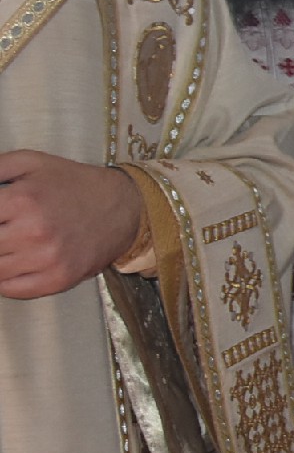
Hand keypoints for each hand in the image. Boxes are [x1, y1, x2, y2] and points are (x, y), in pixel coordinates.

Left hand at [0, 150, 144, 298]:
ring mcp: (47, 259)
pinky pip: (12, 290)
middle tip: (3, 231)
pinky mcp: (59, 279)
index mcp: (22, 199)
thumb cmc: (73, 183)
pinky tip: (12, 264)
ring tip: (9, 244)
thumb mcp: (31, 162)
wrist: (123, 207)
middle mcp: (34, 231)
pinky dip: (3, 281)